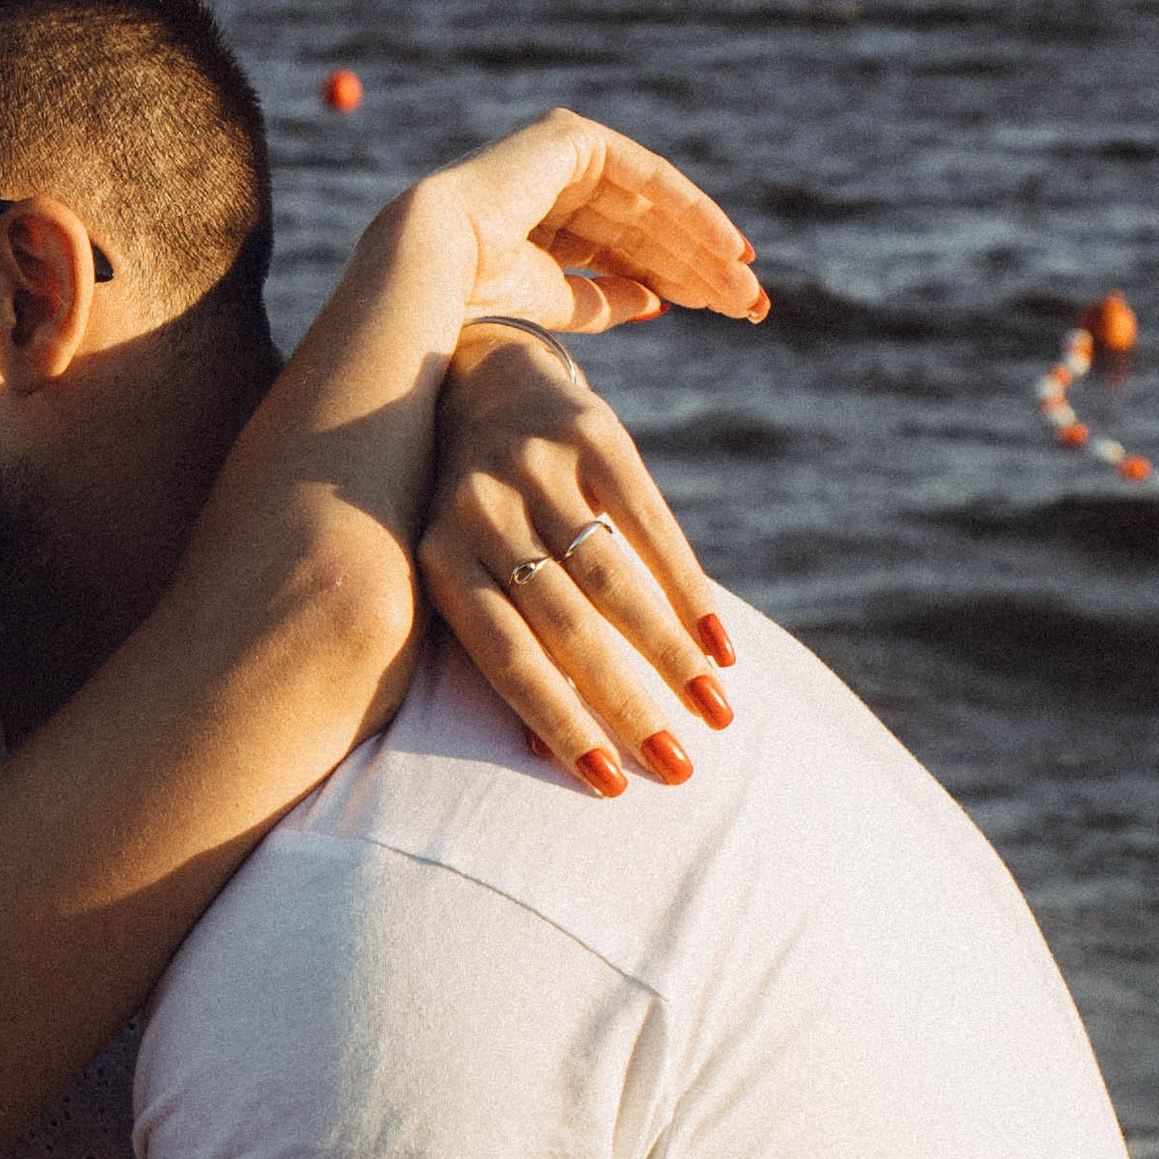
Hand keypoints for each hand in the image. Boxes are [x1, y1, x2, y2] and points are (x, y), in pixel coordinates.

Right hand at [410, 111, 768, 340]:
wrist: (436, 262)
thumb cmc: (476, 292)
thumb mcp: (555, 300)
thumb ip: (604, 299)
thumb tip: (657, 302)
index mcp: (544, 216)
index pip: (626, 247)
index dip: (678, 276)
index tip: (725, 307)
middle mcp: (557, 179)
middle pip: (647, 228)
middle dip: (699, 267)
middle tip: (750, 305)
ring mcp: (565, 154)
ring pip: (655, 207)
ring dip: (704, 249)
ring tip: (745, 287)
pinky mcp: (575, 139)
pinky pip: (651, 180)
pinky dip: (694, 213)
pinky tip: (730, 249)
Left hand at [420, 328, 733, 787]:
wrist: (479, 372)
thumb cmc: (474, 507)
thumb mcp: (460, 566)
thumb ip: (496, 643)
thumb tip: (533, 755)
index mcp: (439, 559)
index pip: (505, 659)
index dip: (558, 723)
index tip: (611, 785)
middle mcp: (479, 510)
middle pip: (565, 628)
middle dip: (628, 705)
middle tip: (680, 767)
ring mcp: (534, 465)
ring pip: (614, 580)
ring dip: (671, 655)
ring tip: (715, 710)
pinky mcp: (590, 429)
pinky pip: (651, 520)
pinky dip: (689, 587)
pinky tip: (719, 643)